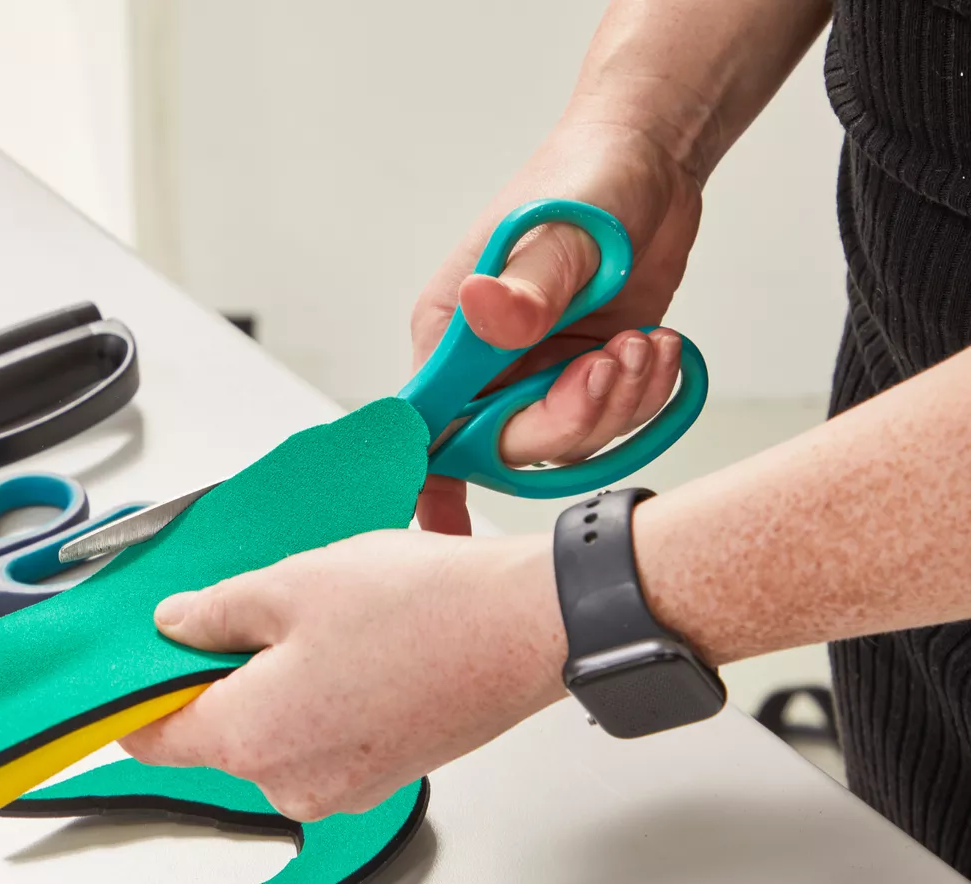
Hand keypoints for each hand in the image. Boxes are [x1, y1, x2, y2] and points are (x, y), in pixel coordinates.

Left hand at [119, 530, 567, 821]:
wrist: (525, 631)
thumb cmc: (421, 611)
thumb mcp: (291, 584)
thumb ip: (215, 611)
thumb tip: (174, 625)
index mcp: (250, 740)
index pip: (149, 738)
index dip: (134, 693)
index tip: (135, 660)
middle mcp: (289, 784)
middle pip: (214, 733)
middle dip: (215, 673)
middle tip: (241, 607)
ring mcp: (339, 788)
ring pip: (269, 732)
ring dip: (271, 681)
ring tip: (311, 618)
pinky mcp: (378, 775)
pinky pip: (319, 737)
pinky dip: (317, 696)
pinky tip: (347, 643)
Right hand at [414, 120, 702, 533]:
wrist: (649, 159)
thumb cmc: (589, 177)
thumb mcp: (562, 228)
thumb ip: (529, 284)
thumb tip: (486, 312)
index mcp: (449, 335)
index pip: (427, 426)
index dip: (434, 479)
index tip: (442, 524)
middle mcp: (483, 366)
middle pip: (508, 447)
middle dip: (567, 420)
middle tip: (608, 364)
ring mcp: (534, 375)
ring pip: (565, 444)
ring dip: (616, 404)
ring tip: (643, 342)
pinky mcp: (581, 377)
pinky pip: (607, 424)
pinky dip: (640, 396)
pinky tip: (656, 346)